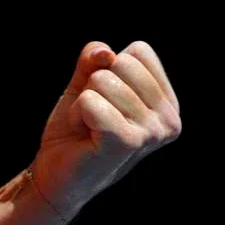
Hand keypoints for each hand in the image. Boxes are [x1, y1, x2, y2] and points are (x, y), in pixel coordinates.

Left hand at [31, 41, 181, 222]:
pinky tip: (85, 136)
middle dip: (94, 85)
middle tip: (94, 115)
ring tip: (90, 128)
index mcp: (167, 103)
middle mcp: (168, 120)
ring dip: (83, 102)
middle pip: (121, 62)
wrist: (56, 172)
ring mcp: (152, 133)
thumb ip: (94, 58)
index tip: (104, 99)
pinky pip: (91, 101)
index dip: (108, 68)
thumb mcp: (85, 83)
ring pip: (102, 80)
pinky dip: (76, 113)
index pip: (140, 51)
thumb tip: (106, 53)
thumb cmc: (76, 128)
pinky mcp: (128, 143)